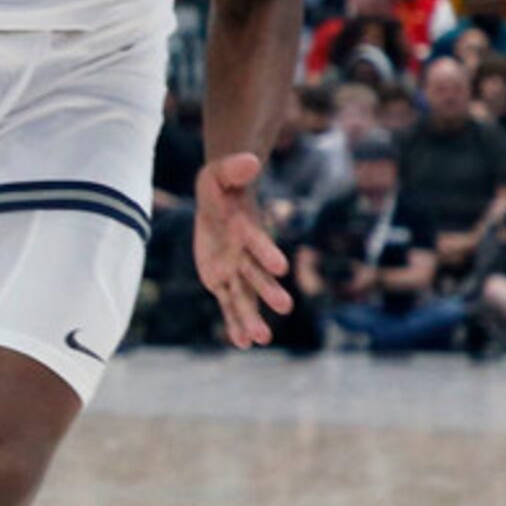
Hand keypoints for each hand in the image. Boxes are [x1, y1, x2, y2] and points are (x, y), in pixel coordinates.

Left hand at [193, 153, 290, 347]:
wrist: (220, 199)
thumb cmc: (221, 184)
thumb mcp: (220, 171)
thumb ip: (235, 168)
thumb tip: (250, 161)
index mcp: (246, 227)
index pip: (257, 240)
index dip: (266, 251)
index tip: (280, 266)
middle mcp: (244, 253)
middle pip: (256, 274)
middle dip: (267, 290)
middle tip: (284, 307)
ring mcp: (234, 269)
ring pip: (242, 296)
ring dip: (251, 316)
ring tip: (261, 340)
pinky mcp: (221, 279)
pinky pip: (228, 302)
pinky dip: (234, 322)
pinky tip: (243, 343)